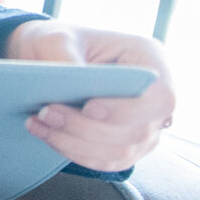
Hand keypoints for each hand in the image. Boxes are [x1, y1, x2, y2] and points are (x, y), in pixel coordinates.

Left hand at [4, 18, 174, 172]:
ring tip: (39, 123)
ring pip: (121, 152)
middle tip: (46, 112)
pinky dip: (75, 153)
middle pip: (138, 131)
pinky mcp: (127, 145)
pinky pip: (107, 162)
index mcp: (150, 60)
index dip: (127, 110)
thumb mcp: (57, 37)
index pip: (160, 98)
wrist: (49, 57)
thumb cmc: (60, 42)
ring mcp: (145, 125)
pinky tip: (46, 134)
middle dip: (87, 129)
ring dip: (76, 144)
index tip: (89, 108)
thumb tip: (70, 86)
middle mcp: (155, 96)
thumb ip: (65, 57)